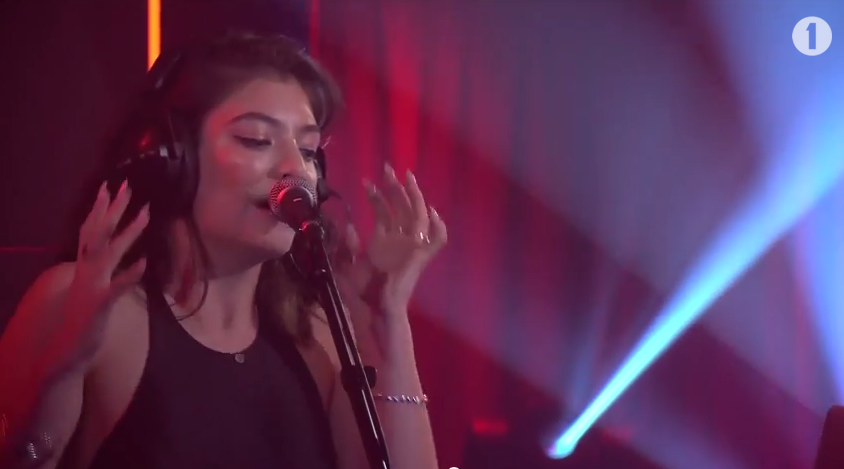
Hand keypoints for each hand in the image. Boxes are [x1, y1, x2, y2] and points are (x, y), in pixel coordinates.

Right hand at [60, 180, 148, 364]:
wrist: (64, 350)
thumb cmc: (84, 317)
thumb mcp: (92, 287)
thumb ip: (100, 268)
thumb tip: (110, 249)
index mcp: (84, 266)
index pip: (90, 230)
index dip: (99, 208)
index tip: (109, 185)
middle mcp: (86, 271)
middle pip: (98, 234)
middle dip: (113, 210)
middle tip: (126, 187)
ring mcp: (92, 286)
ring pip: (108, 254)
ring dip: (127, 234)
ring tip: (145, 215)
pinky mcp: (100, 305)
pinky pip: (116, 287)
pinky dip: (129, 274)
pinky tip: (143, 262)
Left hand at [337, 163, 446, 315]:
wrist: (375, 310)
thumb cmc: (360, 293)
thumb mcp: (346, 263)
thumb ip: (347, 243)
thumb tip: (349, 222)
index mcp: (382, 241)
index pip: (384, 211)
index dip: (377, 194)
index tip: (367, 180)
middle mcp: (398, 241)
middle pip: (400, 207)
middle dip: (394, 187)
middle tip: (386, 168)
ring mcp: (411, 247)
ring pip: (416, 215)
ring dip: (412, 196)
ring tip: (403, 178)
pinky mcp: (421, 257)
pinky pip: (437, 240)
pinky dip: (438, 227)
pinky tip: (431, 212)